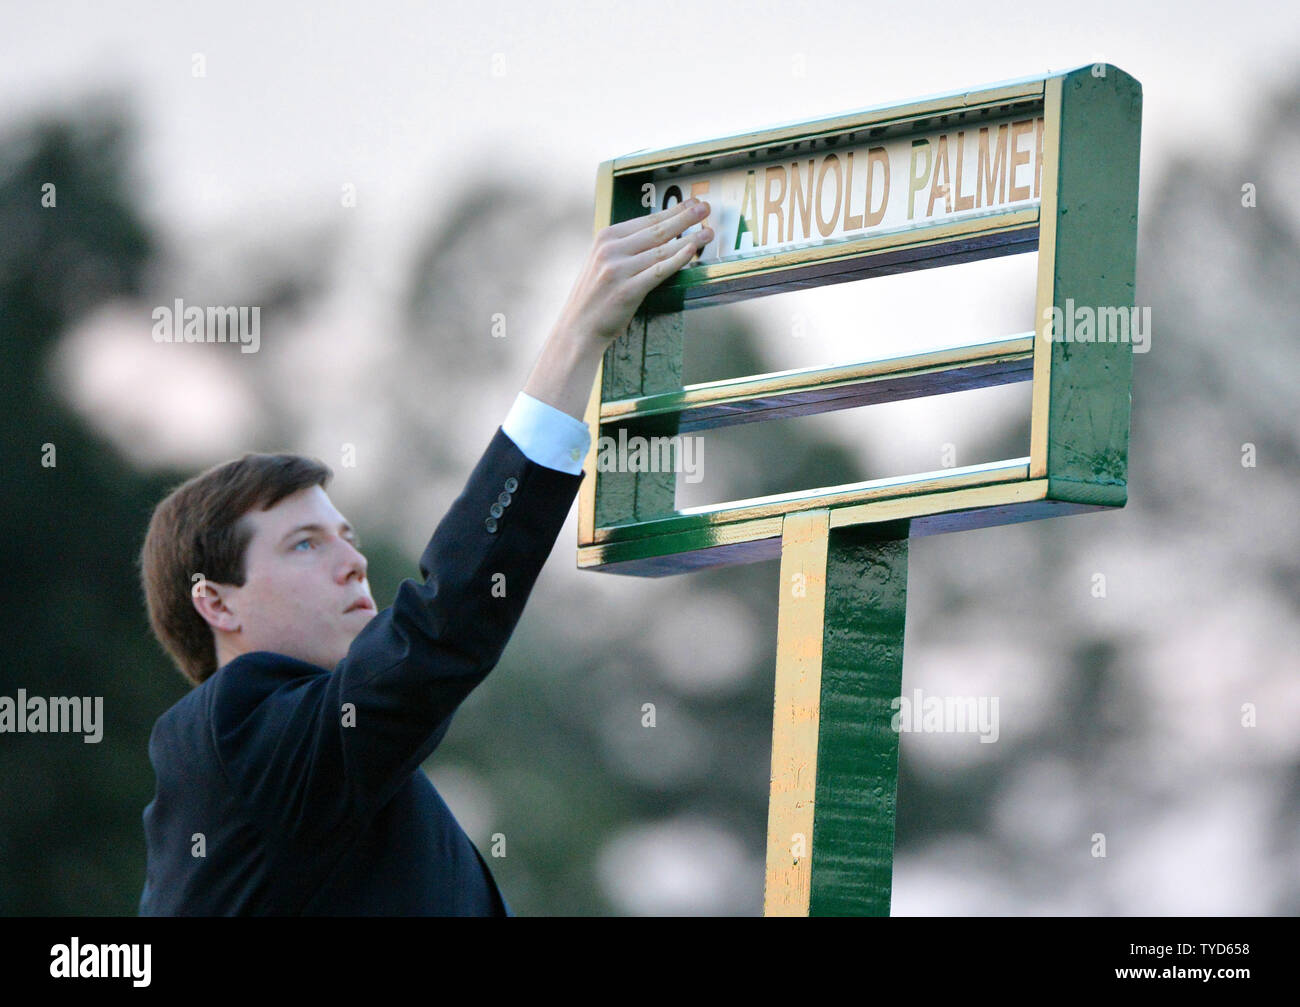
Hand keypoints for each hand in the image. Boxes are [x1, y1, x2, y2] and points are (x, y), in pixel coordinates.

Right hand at [551, 197, 712, 350]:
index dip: (672, 211)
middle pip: (657, 230)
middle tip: (706, 208)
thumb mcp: (603, 263)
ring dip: (690, 239)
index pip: (646, 221)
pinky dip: (678, 259)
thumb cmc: (594, 298)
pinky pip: (659, 271)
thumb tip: (659, 235)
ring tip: (708, 232)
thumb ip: (624, 248)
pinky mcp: (627, 290)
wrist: (577, 329)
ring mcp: (618, 269)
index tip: (691, 203)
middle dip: (685, 217)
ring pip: (662, 249)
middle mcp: (611, 249)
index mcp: (605, 238)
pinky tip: (692, 251)